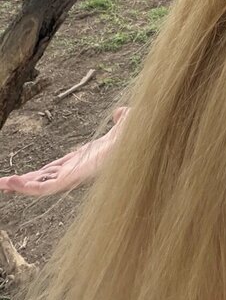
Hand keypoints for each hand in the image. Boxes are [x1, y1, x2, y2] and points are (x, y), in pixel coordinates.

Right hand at [0, 106, 129, 195]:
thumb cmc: (135, 137)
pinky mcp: (72, 179)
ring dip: (19, 185)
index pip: (57, 169)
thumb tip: (121, 112)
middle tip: (4, 183)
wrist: (138, 140)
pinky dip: (26, 187)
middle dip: (25, 181)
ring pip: (40, 185)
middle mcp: (76, 170)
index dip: (42, 172)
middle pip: (44, 178)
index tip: (26, 175)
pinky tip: (11, 183)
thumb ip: (121, 118)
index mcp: (84, 160)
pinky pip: (44, 187)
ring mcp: (73, 176)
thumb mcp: (124, 125)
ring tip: (1, 185)